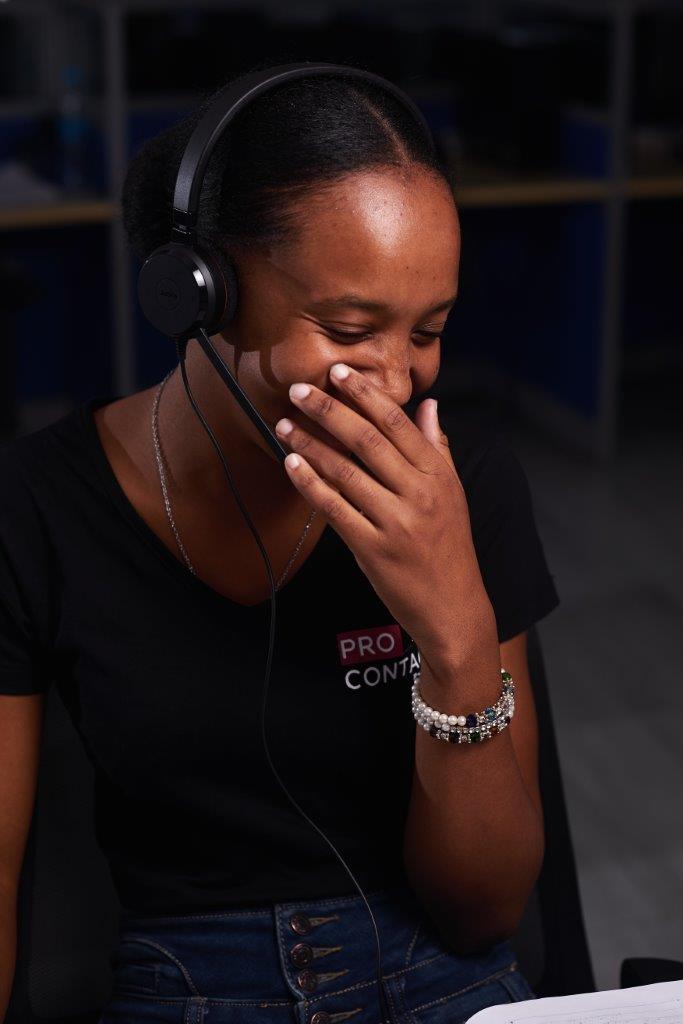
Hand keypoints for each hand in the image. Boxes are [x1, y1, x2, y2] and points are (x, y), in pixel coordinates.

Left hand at [274, 363, 493, 663]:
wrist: (454, 607)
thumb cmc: (449, 548)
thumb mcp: (452, 493)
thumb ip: (437, 448)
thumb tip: (429, 407)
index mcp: (438, 474)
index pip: (397, 422)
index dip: (364, 394)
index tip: (339, 373)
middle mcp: (418, 493)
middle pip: (366, 439)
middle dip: (328, 410)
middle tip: (298, 390)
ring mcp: (395, 521)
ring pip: (345, 471)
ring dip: (310, 444)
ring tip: (285, 424)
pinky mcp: (373, 549)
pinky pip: (334, 509)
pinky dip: (310, 484)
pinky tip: (291, 465)